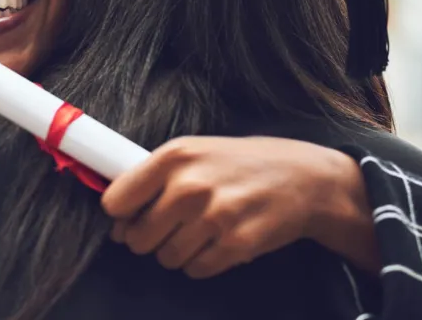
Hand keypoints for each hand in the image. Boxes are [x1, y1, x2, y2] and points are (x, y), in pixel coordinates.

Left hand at [100, 136, 376, 278]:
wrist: (306, 178)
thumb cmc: (243, 164)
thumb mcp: (196, 152)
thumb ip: (154, 179)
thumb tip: (118, 221)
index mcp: (174, 156)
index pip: (115, 202)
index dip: (123, 215)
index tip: (135, 215)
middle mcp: (190, 185)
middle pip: (137, 238)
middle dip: (150, 238)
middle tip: (174, 226)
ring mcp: (214, 216)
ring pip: (166, 258)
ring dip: (178, 252)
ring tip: (202, 232)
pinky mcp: (236, 244)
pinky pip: (195, 270)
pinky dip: (203, 263)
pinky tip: (219, 242)